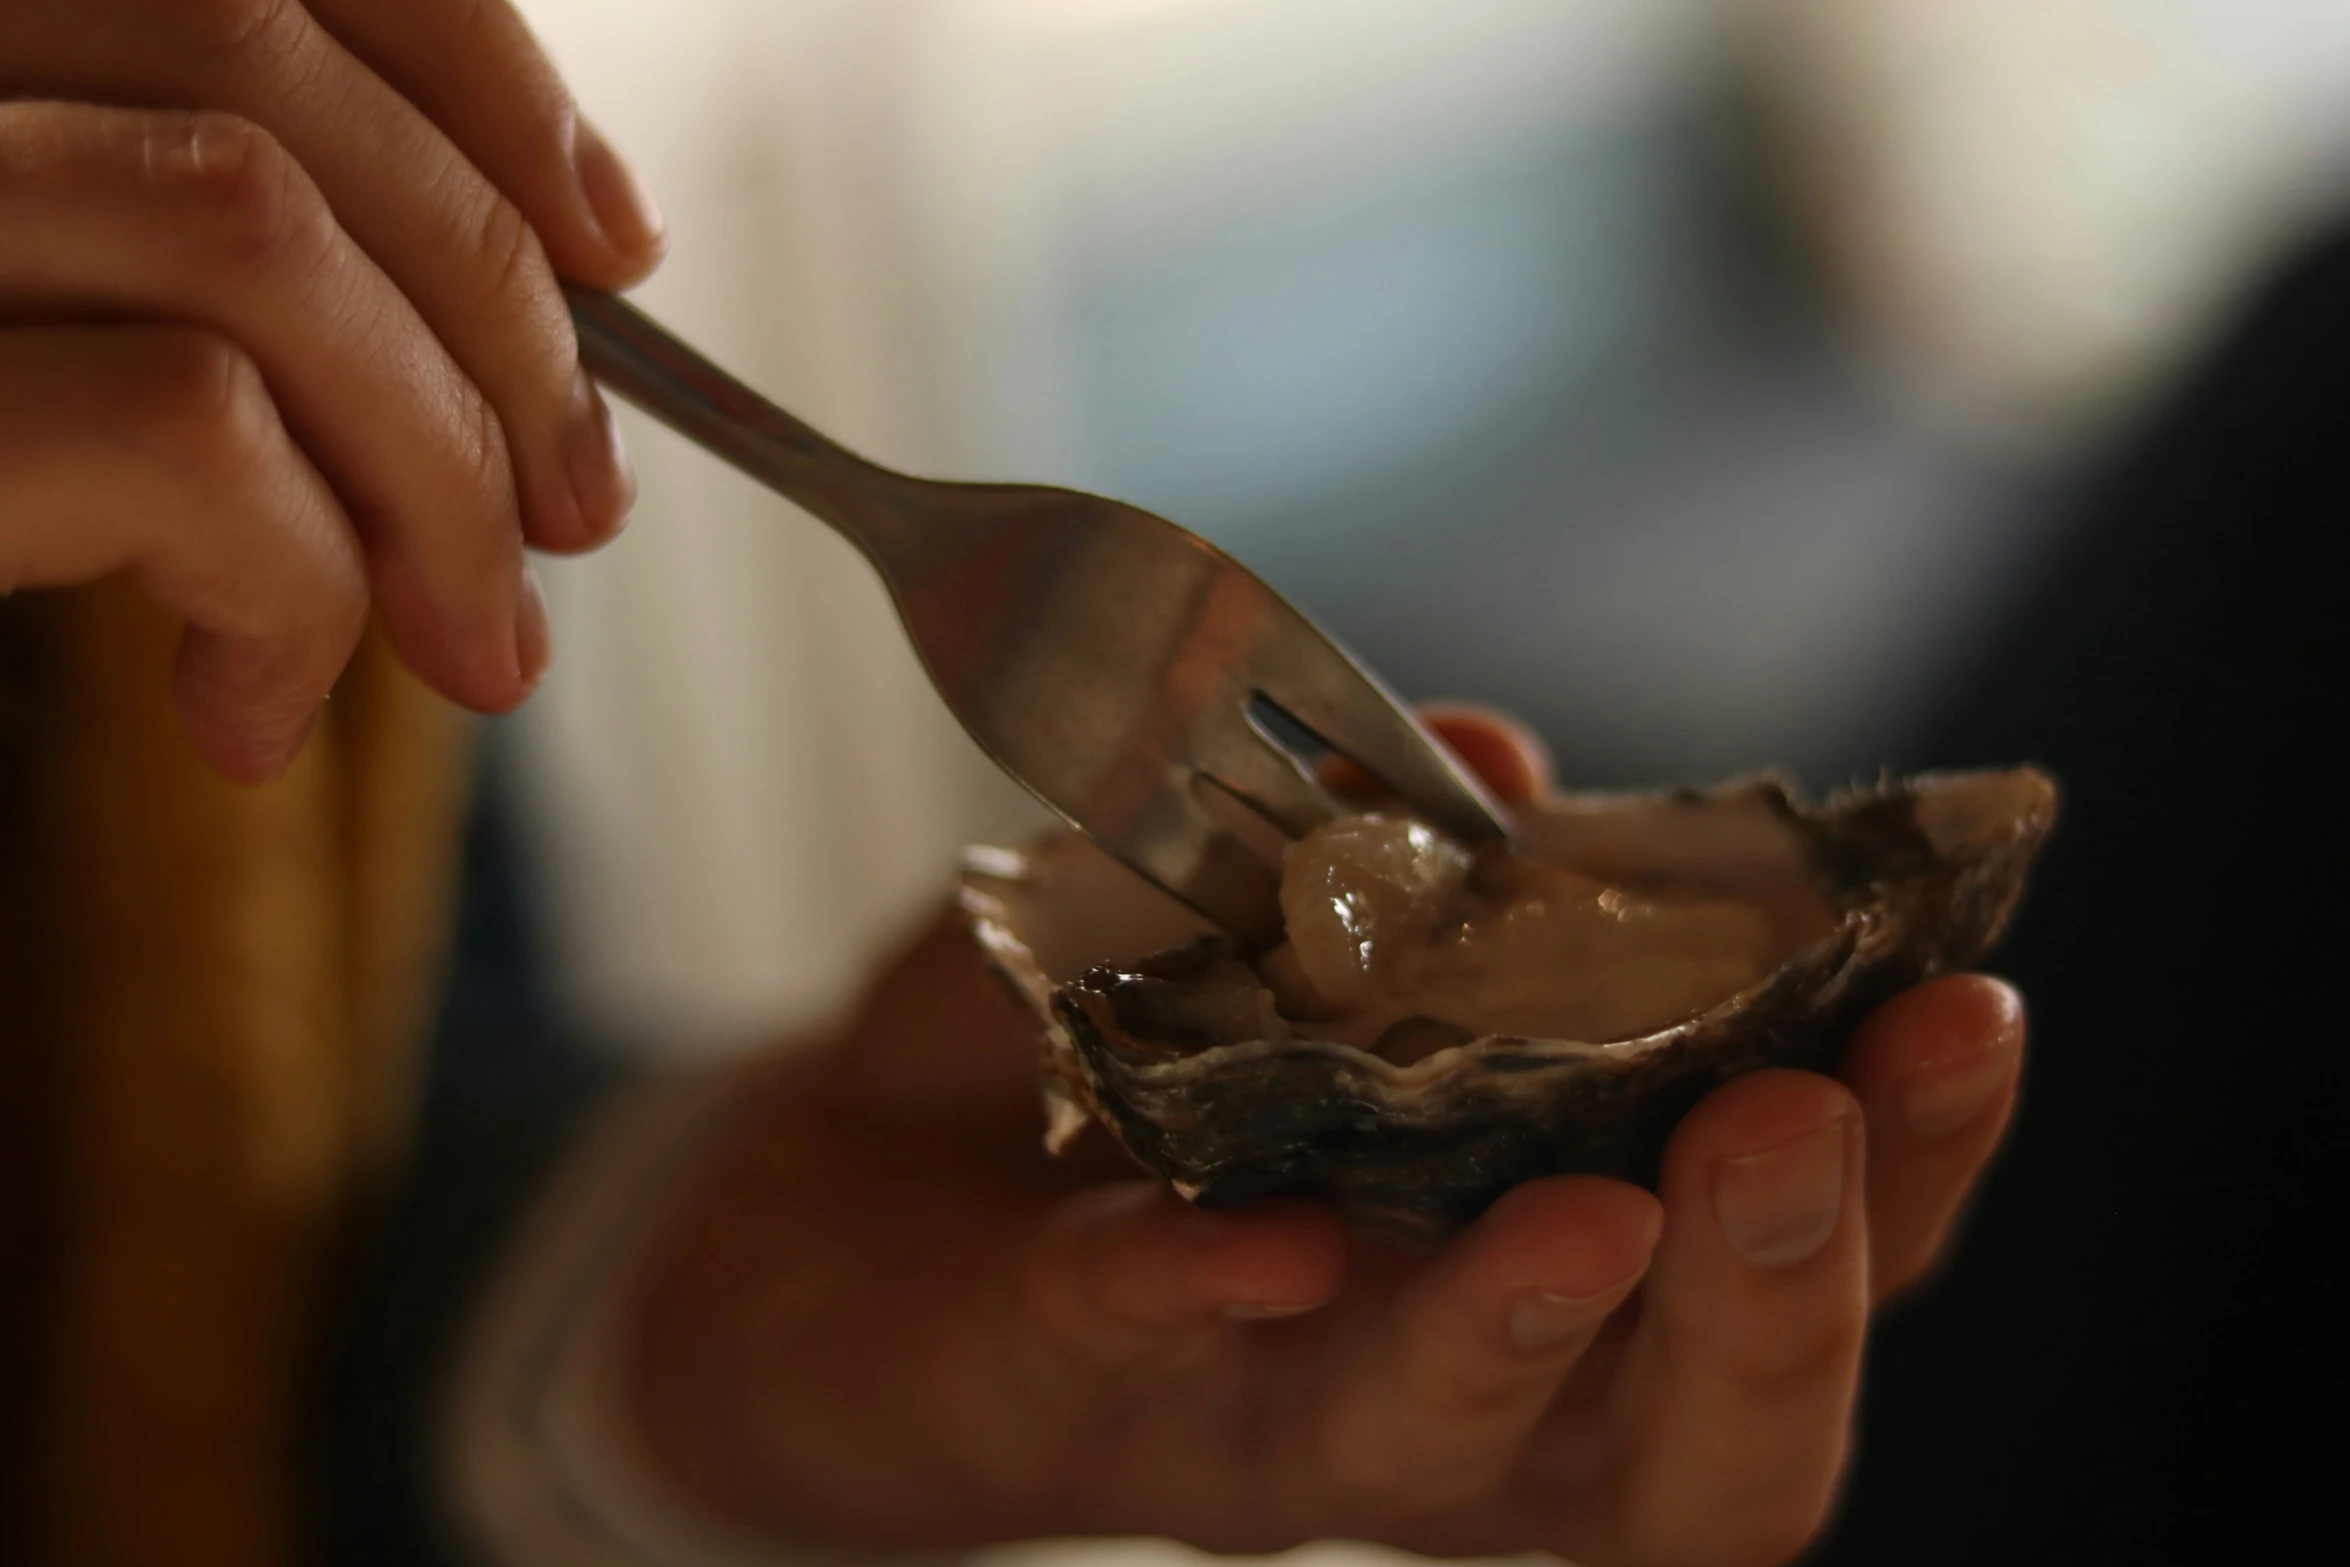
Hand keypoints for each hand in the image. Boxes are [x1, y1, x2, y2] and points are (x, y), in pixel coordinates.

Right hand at [1, 0, 662, 778]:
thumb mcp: (51, 347)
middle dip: (499, 327)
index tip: (615, 244)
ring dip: (432, 470)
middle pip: (277, 94)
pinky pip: (184, 427)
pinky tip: (242, 712)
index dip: (483, 80)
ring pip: (257, 236)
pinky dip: (293, 586)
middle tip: (572, 518)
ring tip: (461, 642)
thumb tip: (522, 378)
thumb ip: (207, 290)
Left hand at [627, 711, 2025, 1565]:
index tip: (1963, 1001)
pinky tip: (1256, 1237)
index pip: (1791, 1247)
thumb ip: (1392, 856)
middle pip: (1689, 1434)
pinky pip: (1154, 1368)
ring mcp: (1269, 1419)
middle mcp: (1453, 1383)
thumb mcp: (1265, 926)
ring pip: (1453, 1457)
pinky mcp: (1078, 1402)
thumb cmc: (1109, 1071)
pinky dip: (1207, 1294)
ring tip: (1603, 1218)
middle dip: (1783, 1291)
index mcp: (1553, 1247)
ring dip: (1531, 1332)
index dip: (1909, 1160)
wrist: (830, 1207)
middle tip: (1804, 1122)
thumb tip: (1504, 762)